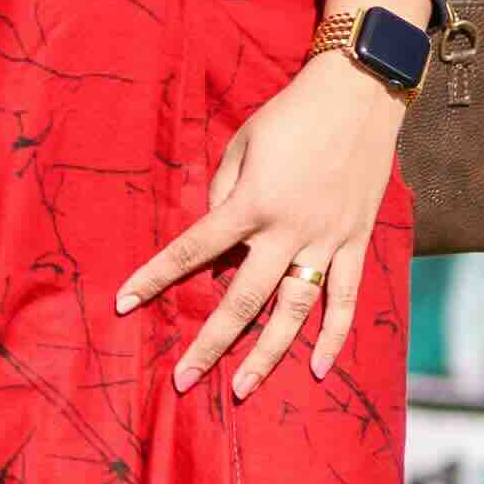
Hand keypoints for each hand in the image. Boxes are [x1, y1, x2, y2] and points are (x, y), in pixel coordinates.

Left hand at [118, 56, 404, 400]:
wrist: (358, 95)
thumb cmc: (290, 114)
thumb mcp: (241, 143)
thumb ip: (222, 193)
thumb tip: (214, 240)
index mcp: (251, 203)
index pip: (192, 250)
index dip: (154, 279)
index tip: (124, 304)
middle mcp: (288, 230)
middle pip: (243, 300)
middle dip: (210, 343)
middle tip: (183, 379)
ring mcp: (326, 240)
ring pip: (294, 312)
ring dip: (267, 355)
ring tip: (242, 388)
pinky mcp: (356, 242)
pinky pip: (344, 298)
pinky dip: (333, 336)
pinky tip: (318, 369)